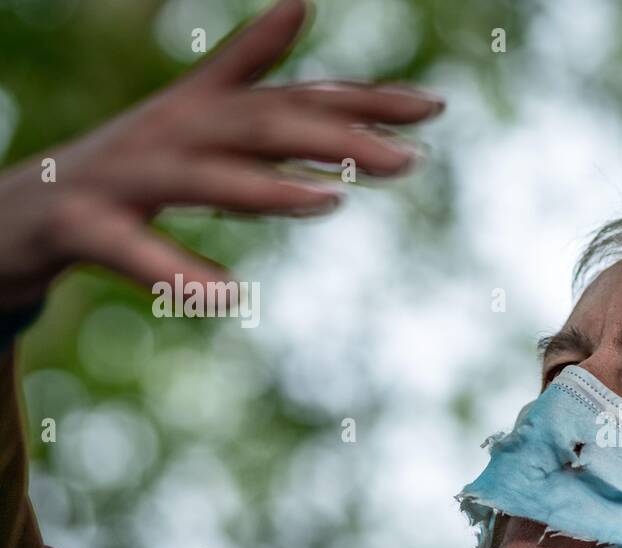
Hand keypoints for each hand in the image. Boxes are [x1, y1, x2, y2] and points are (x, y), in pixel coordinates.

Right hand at [0, 0, 442, 310]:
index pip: (295, 99)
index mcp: (203, 110)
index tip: (435, 108)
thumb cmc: (125, 165)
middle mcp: (171, 131)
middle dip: (335, 141)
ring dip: (264, 190)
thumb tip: (301, 0)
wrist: (19, 211)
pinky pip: (130, 251)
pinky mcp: (83, 224)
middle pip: (260, 129)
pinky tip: (223, 298)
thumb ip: (249, 67)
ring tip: (329, 202)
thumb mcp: (189, 111)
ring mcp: (125, 175)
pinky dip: (175, 273)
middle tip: (407, 161)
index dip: (363, 99)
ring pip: (201, 179)